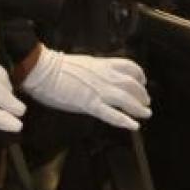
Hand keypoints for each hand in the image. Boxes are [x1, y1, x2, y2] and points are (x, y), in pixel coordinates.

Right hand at [20, 47, 150, 130]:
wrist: (43, 70)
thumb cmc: (56, 66)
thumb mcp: (82, 63)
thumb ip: (95, 70)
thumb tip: (100, 77)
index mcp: (101, 64)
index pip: (128, 66)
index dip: (139, 75)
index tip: (143, 81)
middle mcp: (104, 76)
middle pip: (131, 84)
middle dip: (142, 94)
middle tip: (146, 102)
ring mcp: (97, 90)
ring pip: (126, 99)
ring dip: (139, 107)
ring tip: (146, 113)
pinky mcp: (89, 104)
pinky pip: (111, 114)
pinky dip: (124, 120)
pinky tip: (133, 125)